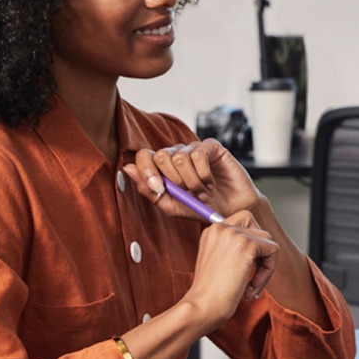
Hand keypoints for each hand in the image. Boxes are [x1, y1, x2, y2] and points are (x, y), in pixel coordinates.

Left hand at [124, 139, 259, 220]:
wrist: (231, 211)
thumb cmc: (202, 208)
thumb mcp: (171, 206)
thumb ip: (148, 190)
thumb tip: (127, 168)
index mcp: (164, 167)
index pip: (144, 156)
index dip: (146, 171)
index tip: (157, 188)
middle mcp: (177, 155)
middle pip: (160, 155)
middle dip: (174, 180)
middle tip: (188, 194)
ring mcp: (195, 149)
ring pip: (180, 157)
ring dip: (192, 181)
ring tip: (203, 192)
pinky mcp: (212, 147)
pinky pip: (199, 154)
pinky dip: (204, 174)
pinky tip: (211, 182)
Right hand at [185, 210, 278, 331]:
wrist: (202, 307)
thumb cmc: (210, 292)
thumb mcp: (218, 262)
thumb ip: (234, 247)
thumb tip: (264, 243)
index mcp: (212, 230)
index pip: (245, 222)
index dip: (252, 245)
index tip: (246, 268)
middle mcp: (221, 226)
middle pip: (259, 231)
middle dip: (261, 256)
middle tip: (250, 278)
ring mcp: (234, 233)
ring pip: (268, 242)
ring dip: (265, 267)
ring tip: (250, 287)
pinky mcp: (247, 244)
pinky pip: (273, 252)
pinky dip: (268, 272)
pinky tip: (251, 288)